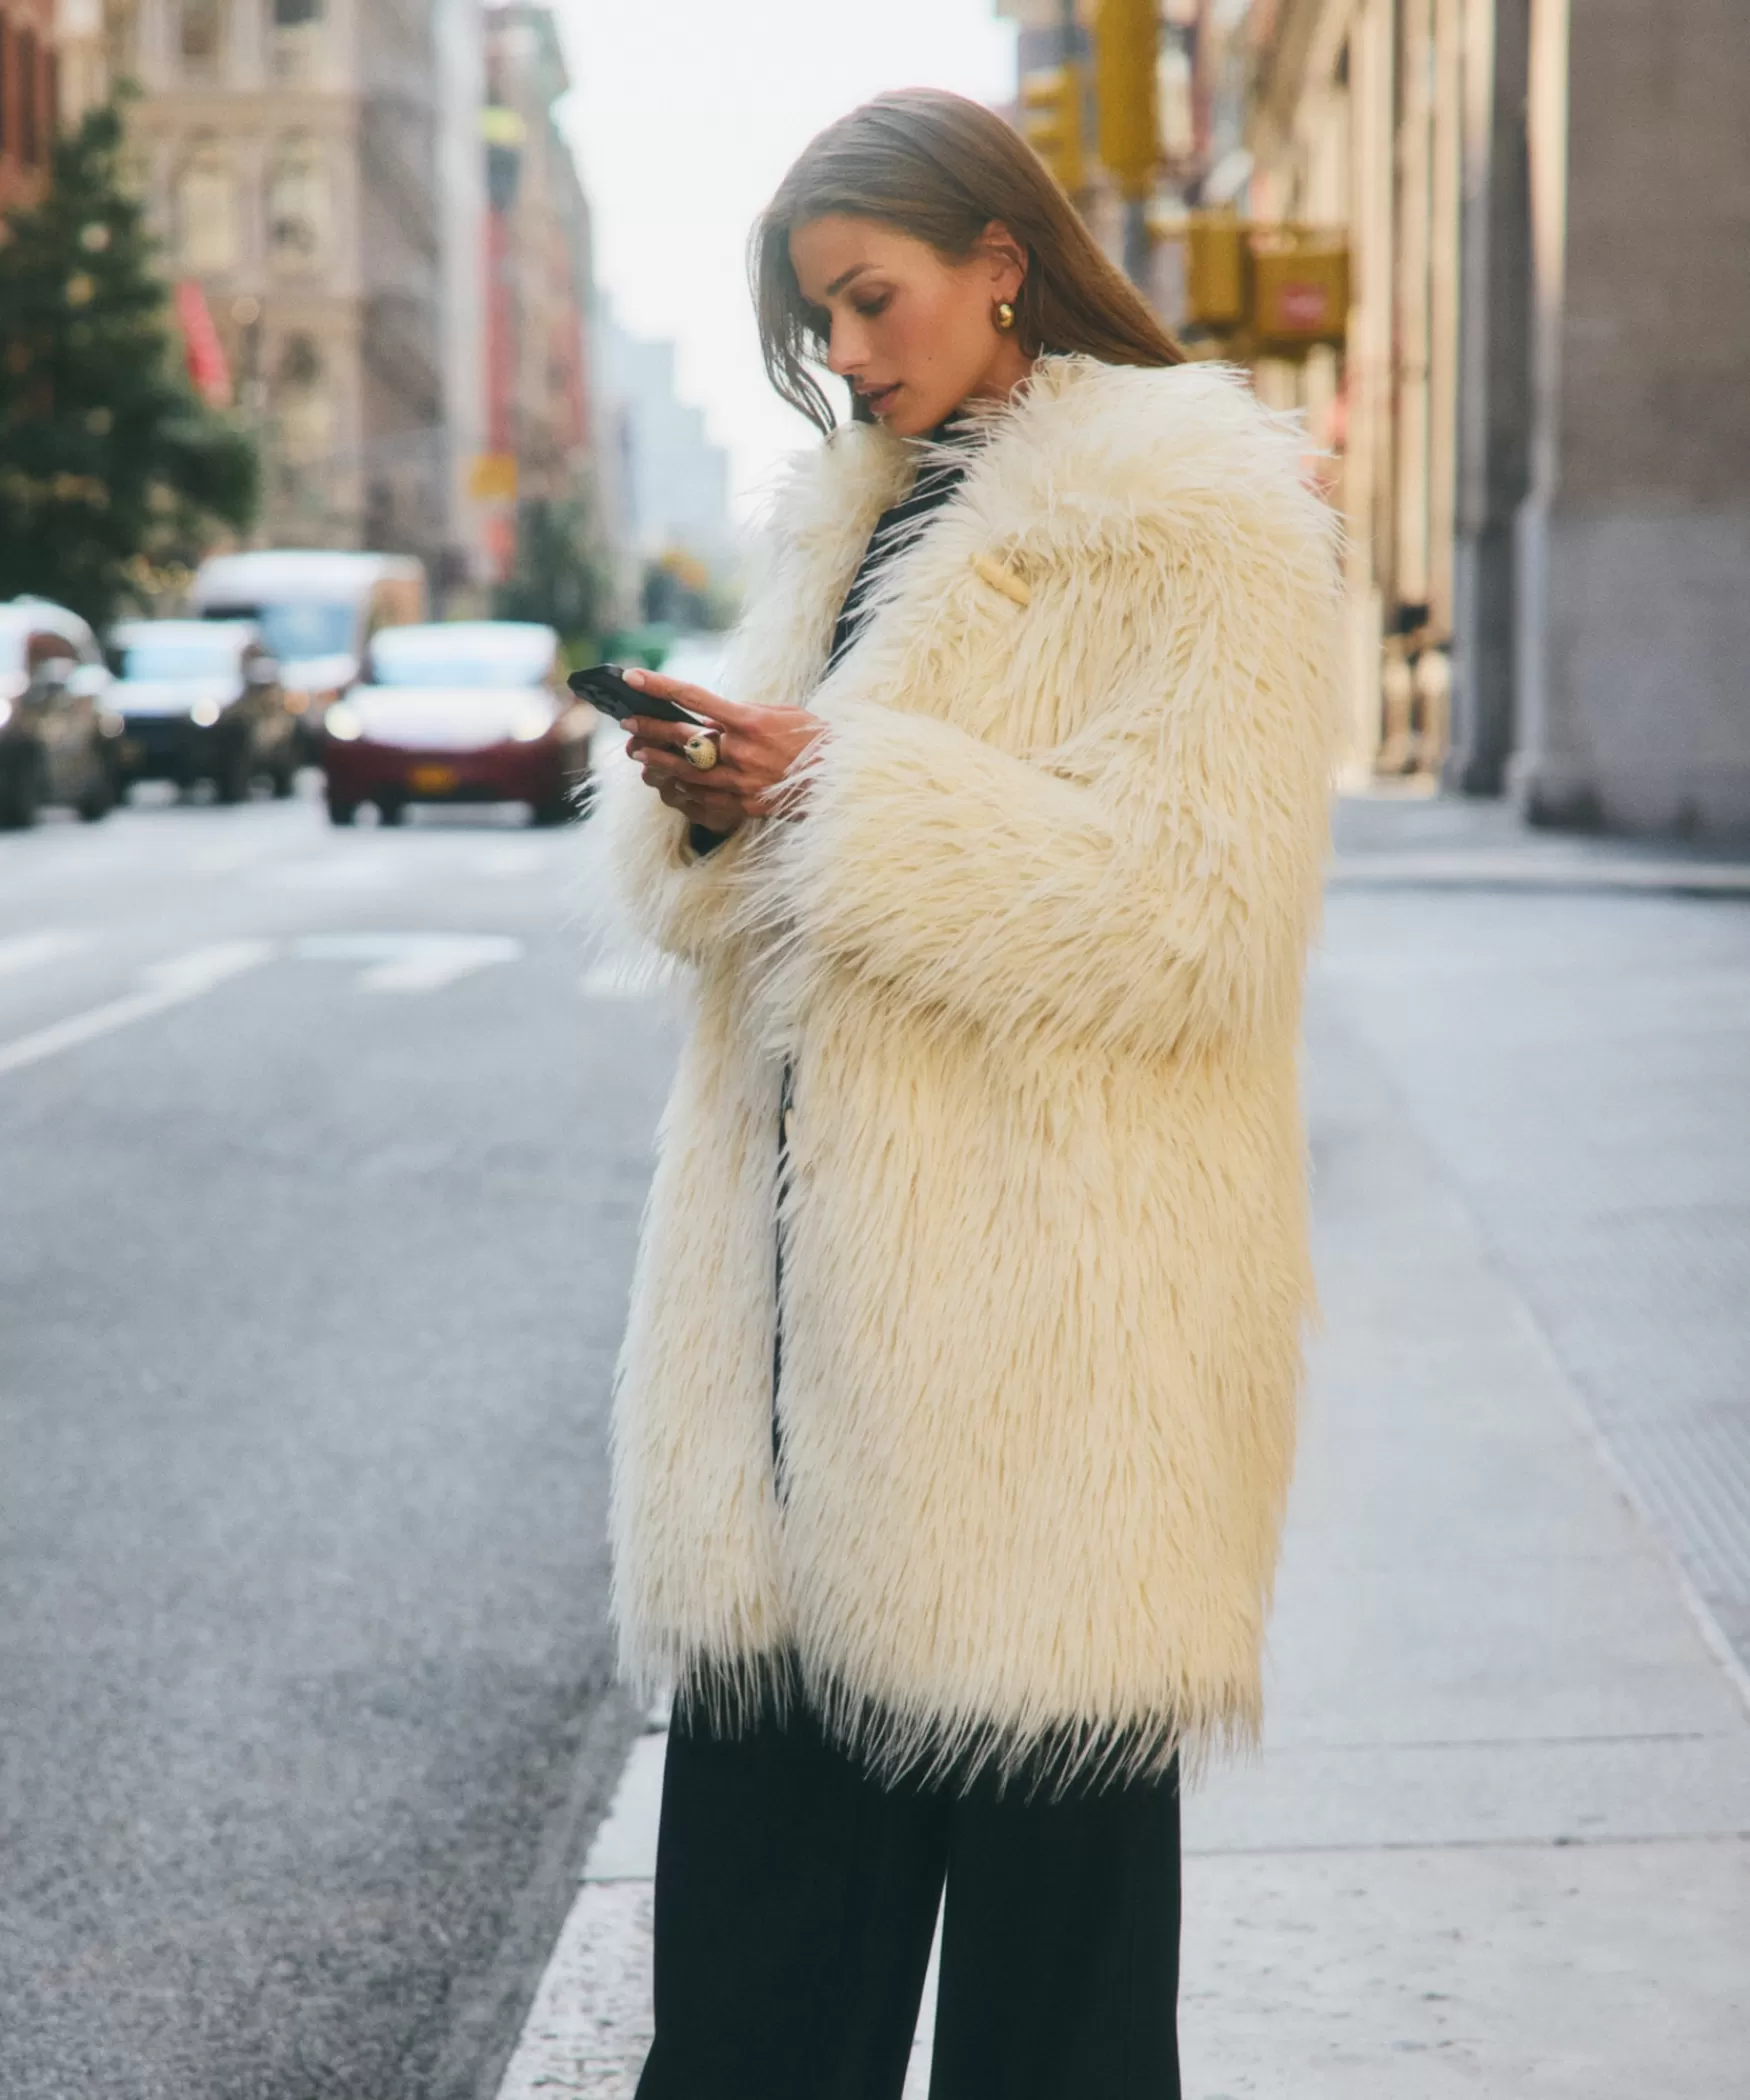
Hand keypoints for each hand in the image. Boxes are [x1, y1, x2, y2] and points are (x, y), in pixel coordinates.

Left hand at [621, 669, 825, 835]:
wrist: (839, 780)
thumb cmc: (811, 740)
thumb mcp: (781, 714)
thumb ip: (743, 713)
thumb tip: (710, 714)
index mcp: (750, 721)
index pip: (694, 697)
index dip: (660, 686)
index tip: (633, 677)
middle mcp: (741, 751)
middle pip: (680, 737)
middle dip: (649, 728)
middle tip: (627, 722)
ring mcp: (739, 782)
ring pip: (683, 772)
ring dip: (656, 760)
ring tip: (638, 752)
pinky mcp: (741, 806)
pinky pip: (698, 799)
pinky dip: (678, 788)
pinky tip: (665, 781)